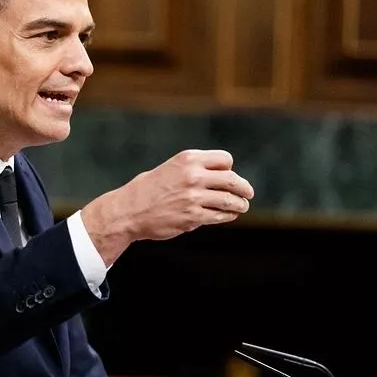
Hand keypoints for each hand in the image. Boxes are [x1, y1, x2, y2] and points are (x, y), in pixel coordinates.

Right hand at [81, 149, 253, 263]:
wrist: (128, 210)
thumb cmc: (149, 189)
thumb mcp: (171, 168)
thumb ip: (195, 170)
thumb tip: (222, 178)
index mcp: (188, 159)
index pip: (225, 160)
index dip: (229, 169)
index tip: (228, 176)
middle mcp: (193, 176)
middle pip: (232, 180)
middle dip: (244, 188)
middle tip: (248, 193)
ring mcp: (194, 197)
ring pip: (229, 200)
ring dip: (239, 204)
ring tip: (241, 206)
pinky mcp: (193, 217)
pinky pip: (219, 216)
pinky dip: (228, 215)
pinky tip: (228, 215)